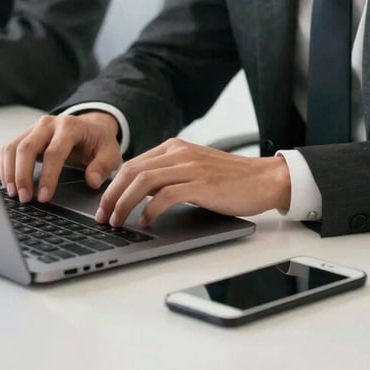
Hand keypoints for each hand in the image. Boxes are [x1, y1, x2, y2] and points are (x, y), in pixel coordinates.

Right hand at [0, 112, 121, 202]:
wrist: (91, 128)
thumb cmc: (99, 142)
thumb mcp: (110, 153)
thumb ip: (103, 166)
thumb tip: (92, 181)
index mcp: (71, 126)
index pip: (54, 152)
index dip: (47, 176)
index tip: (43, 197)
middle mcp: (49, 124)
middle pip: (27, 147)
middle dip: (23, 175)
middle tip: (24, 198)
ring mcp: (35, 127)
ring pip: (14, 147)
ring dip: (10, 172)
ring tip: (13, 194)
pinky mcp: (26, 134)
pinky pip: (9, 149)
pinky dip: (6, 167)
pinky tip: (9, 184)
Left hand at [95, 138, 290, 226]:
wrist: (265, 179)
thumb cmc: (231, 179)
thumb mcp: (194, 169)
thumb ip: (169, 175)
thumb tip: (139, 193)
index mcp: (176, 147)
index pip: (134, 163)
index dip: (114, 185)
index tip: (104, 205)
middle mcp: (180, 153)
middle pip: (133, 171)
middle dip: (112, 196)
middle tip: (104, 216)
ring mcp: (191, 167)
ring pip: (144, 182)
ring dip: (125, 203)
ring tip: (118, 221)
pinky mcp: (202, 184)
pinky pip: (166, 195)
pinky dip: (150, 210)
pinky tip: (145, 222)